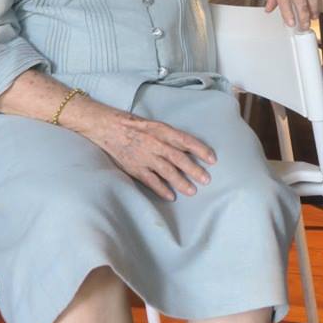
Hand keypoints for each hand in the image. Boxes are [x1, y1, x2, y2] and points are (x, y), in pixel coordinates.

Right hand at [97, 110, 216, 200]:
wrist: (110, 128)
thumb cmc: (136, 126)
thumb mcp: (156, 125)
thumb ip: (171, 137)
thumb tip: (189, 150)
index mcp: (162, 130)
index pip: (185, 140)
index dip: (200, 149)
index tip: (212, 159)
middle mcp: (155, 143)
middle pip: (178, 158)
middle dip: (194, 169)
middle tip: (206, 180)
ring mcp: (145, 157)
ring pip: (166, 171)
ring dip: (180, 182)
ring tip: (192, 191)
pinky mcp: (135, 168)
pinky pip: (151, 181)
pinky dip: (161, 189)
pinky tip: (171, 196)